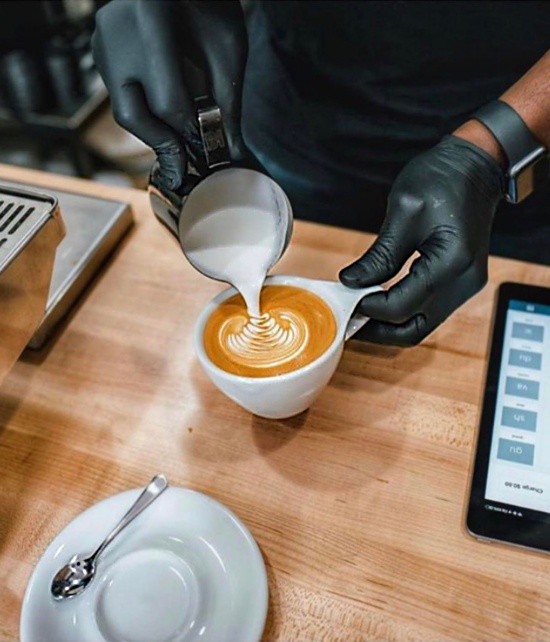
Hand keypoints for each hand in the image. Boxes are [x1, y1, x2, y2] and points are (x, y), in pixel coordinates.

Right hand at [92, 0, 247, 189]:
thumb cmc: (210, 0)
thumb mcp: (228, 46)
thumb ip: (226, 99)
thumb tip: (230, 149)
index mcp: (151, 21)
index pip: (168, 102)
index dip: (189, 135)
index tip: (206, 153)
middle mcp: (118, 32)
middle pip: (133, 114)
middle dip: (162, 143)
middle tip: (183, 162)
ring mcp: (105, 39)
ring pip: (122, 106)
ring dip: (153, 127)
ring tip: (179, 137)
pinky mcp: (102, 46)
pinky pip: (120, 91)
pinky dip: (145, 107)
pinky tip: (166, 111)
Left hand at [339, 136, 503, 346]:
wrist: (475, 166)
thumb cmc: (443, 180)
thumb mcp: (403, 212)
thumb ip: (379, 255)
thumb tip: (351, 282)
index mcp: (450, 264)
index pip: (401, 306)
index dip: (368, 308)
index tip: (344, 298)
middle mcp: (464, 283)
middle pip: (413, 329)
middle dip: (377, 329)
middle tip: (347, 319)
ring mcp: (465, 286)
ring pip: (421, 325)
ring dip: (389, 324)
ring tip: (359, 312)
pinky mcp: (460, 283)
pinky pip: (428, 311)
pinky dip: (402, 312)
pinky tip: (380, 301)